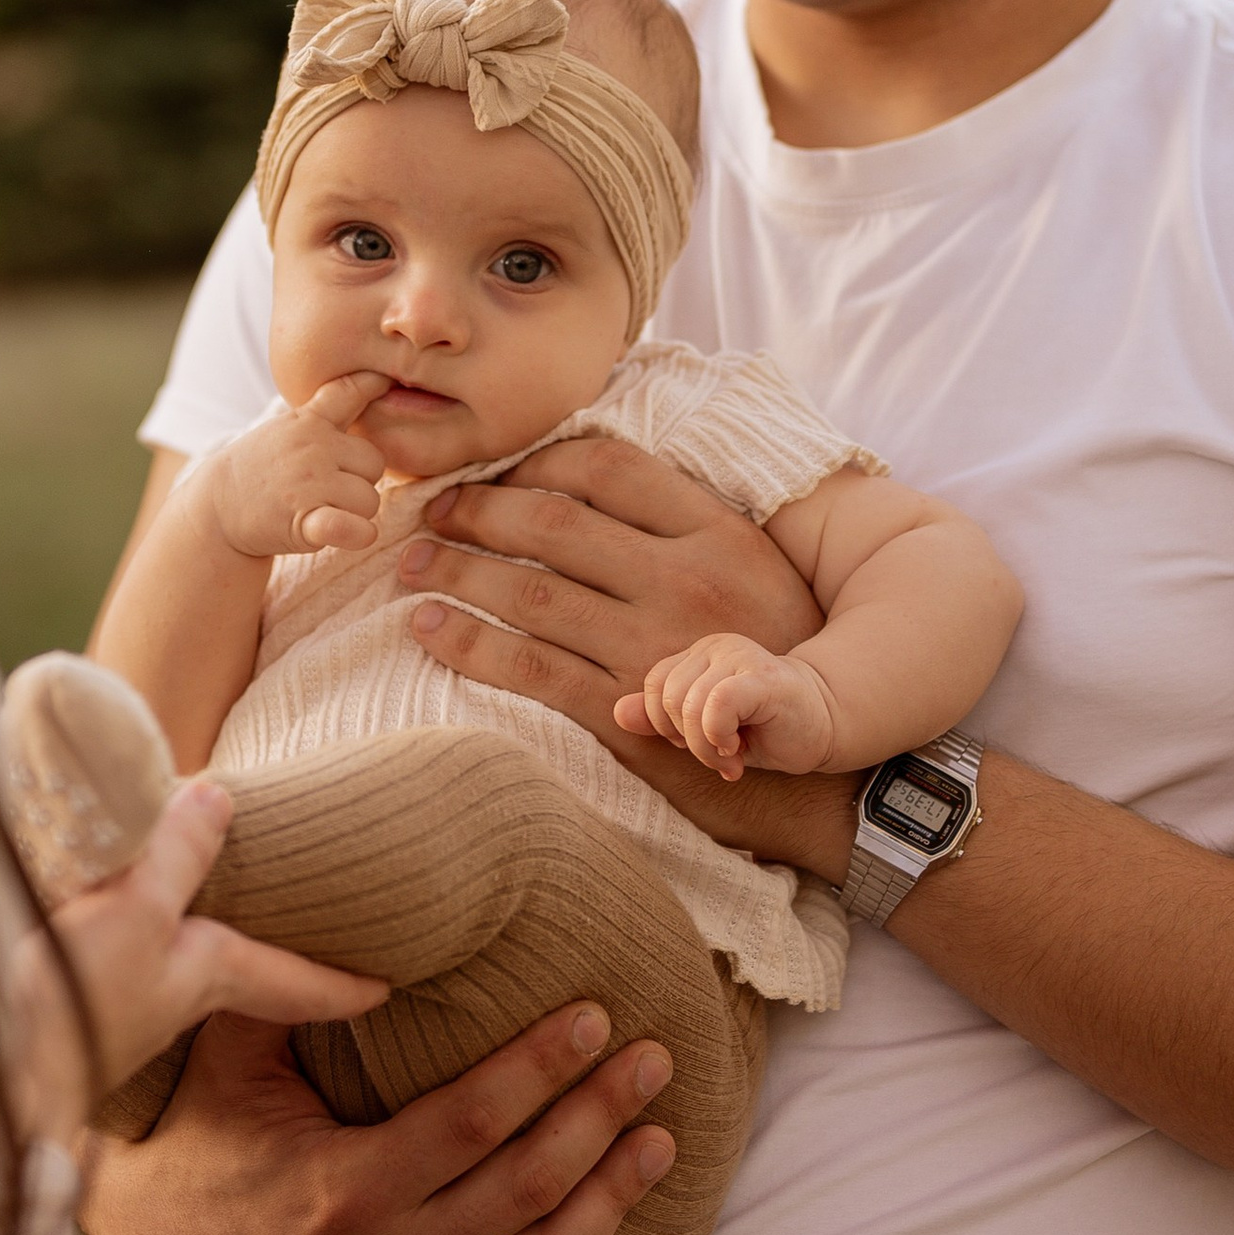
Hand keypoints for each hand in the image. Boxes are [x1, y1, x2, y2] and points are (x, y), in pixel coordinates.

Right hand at [18, 781, 389, 1154]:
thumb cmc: (70, 1000)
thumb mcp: (137, 913)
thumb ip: (176, 856)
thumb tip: (219, 798)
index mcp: (201, 977)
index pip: (291, 981)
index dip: (341, 982)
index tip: (387, 991)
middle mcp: (163, 998)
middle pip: (228, 969)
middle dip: (260, 953)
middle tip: (295, 931)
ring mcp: (107, 1006)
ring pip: (165, 962)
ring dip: (182, 938)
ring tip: (190, 909)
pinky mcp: (54, 1002)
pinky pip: (103, 958)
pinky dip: (114, 934)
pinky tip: (92, 921)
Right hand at [79, 999, 680, 1234]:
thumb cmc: (205, 1128)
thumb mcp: (230, 1049)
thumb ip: (291, 981)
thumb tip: (366, 909)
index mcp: (343, 1188)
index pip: (474, 1122)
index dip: (543, 1067)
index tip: (597, 1016)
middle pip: (525, 1189)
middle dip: (600, 1118)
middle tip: (655, 1060)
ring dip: (611, 1204)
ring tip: (660, 1139)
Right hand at [206, 372, 387, 557]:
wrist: (217, 508)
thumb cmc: (261, 467)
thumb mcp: (289, 428)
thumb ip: (328, 408)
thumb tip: (376, 378)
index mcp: (309, 422)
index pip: (349, 391)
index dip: (375, 382)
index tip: (390, 377)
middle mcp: (312, 448)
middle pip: (375, 464)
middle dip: (360, 479)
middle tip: (330, 489)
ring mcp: (309, 485)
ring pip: (369, 501)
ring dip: (355, 512)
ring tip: (323, 509)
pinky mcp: (305, 524)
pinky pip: (355, 528)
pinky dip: (358, 534)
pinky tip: (348, 532)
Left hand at [391, 433, 857, 877]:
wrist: (820, 772)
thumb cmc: (780, 660)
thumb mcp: (754, 572)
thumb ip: (685, 528)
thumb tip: (588, 484)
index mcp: (718, 533)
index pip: (607, 466)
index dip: (534, 462)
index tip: (492, 470)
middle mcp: (686, 581)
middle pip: (555, 522)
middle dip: (477, 510)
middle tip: (430, 511)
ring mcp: (653, 648)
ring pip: (530, 593)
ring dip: (457, 572)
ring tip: (413, 562)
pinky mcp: (626, 713)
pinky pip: (529, 667)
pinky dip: (469, 643)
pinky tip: (429, 628)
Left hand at [619, 632, 838, 779]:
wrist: (824, 725)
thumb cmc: (764, 729)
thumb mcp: (705, 730)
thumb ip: (663, 719)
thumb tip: (617, 713)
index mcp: (697, 654)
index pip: (654, 686)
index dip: (666, 725)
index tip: (696, 746)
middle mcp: (716, 646)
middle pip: (667, 697)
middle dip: (686, 741)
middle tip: (717, 758)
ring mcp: (739, 656)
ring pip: (689, 705)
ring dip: (705, 747)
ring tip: (730, 757)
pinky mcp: (762, 676)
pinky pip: (716, 705)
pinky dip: (718, 737)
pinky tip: (738, 749)